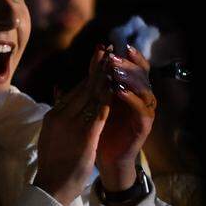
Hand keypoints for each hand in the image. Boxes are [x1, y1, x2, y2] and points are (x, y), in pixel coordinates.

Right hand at [34, 45, 111, 205]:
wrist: (51, 187)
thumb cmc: (54, 164)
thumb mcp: (52, 134)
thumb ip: (59, 113)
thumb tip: (60, 91)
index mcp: (54, 115)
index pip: (74, 89)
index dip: (88, 73)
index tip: (97, 57)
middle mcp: (60, 116)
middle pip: (82, 88)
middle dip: (96, 68)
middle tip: (107, 50)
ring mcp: (71, 124)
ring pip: (91, 95)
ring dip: (104, 77)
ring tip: (113, 61)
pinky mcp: (84, 135)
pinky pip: (98, 111)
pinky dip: (107, 97)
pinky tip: (115, 86)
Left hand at [96, 45, 156, 190]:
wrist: (105, 159)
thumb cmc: (98, 132)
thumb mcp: (89, 109)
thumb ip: (82, 95)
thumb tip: (61, 82)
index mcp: (127, 91)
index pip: (127, 68)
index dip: (116, 57)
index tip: (103, 46)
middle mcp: (139, 98)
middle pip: (140, 73)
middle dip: (126, 63)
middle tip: (112, 56)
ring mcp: (143, 111)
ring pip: (144, 88)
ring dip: (129, 78)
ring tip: (115, 71)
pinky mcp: (144, 125)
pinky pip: (142, 109)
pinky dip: (132, 99)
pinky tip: (119, 92)